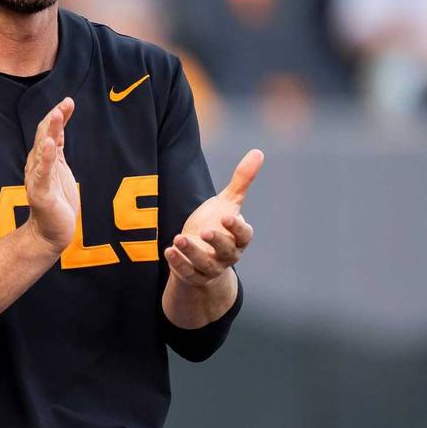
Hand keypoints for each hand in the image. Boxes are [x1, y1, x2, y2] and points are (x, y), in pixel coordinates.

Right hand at [24, 98, 78, 253]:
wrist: (50, 233)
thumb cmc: (56, 200)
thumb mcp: (59, 168)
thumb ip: (56, 148)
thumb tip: (59, 124)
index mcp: (42, 159)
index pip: (48, 132)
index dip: (58, 116)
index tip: (69, 102)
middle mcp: (36, 165)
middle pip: (43, 136)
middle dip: (53, 119)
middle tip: (62, 105)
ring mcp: (37, 178)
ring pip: (42, 150)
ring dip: (49, 131)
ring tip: (56, 115)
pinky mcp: (41, 192)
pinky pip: (43, 172)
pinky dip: (45, 157)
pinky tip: (49, 144)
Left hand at [164, 149, 262, 286]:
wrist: (200, 253)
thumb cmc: (216, 224)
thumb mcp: (227, 203)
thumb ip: (241, 181)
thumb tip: (258, 152)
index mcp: (239, 238)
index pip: (244, 236)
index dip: (237, 228)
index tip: (228, 217)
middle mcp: (228, 255)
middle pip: (227, 252)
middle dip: (217, 242)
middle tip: (206, 231)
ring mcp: (210, 267)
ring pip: (205, 264)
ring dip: (192, 253)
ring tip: (178, 239)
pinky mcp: (193, 275)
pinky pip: (187, 273)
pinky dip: (178, 264)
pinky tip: (168, 250)